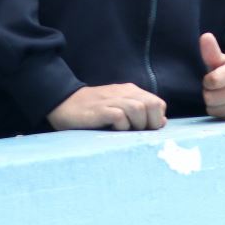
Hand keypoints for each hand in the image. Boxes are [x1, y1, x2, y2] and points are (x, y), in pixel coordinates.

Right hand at [47, 83, 166, 131]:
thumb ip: (139, 112)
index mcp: (131, 91)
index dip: (157, 118)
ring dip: (137, 124)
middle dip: (151, 123)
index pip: (158, 103)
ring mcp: (112, 100)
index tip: (147, 130)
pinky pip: (119, 116)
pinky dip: (121, 126)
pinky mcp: (99, 110)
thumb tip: (161, 122)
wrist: (62, 102)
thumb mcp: (119, 107)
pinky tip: (115, 131)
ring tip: (127, 132)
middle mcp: (124, 93)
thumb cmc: (93, 110)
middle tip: (139, 133)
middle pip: (152, 105)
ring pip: (138, 109)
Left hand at [199, 32, 224, 120]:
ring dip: (216, 105)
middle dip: (211, 94)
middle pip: (211, 98)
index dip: (208, 81)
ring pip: (216, 111)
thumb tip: (204, 36)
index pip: (212, 81)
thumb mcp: (224, 61)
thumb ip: (212, 51)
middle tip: (220, 89)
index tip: (215, 78)